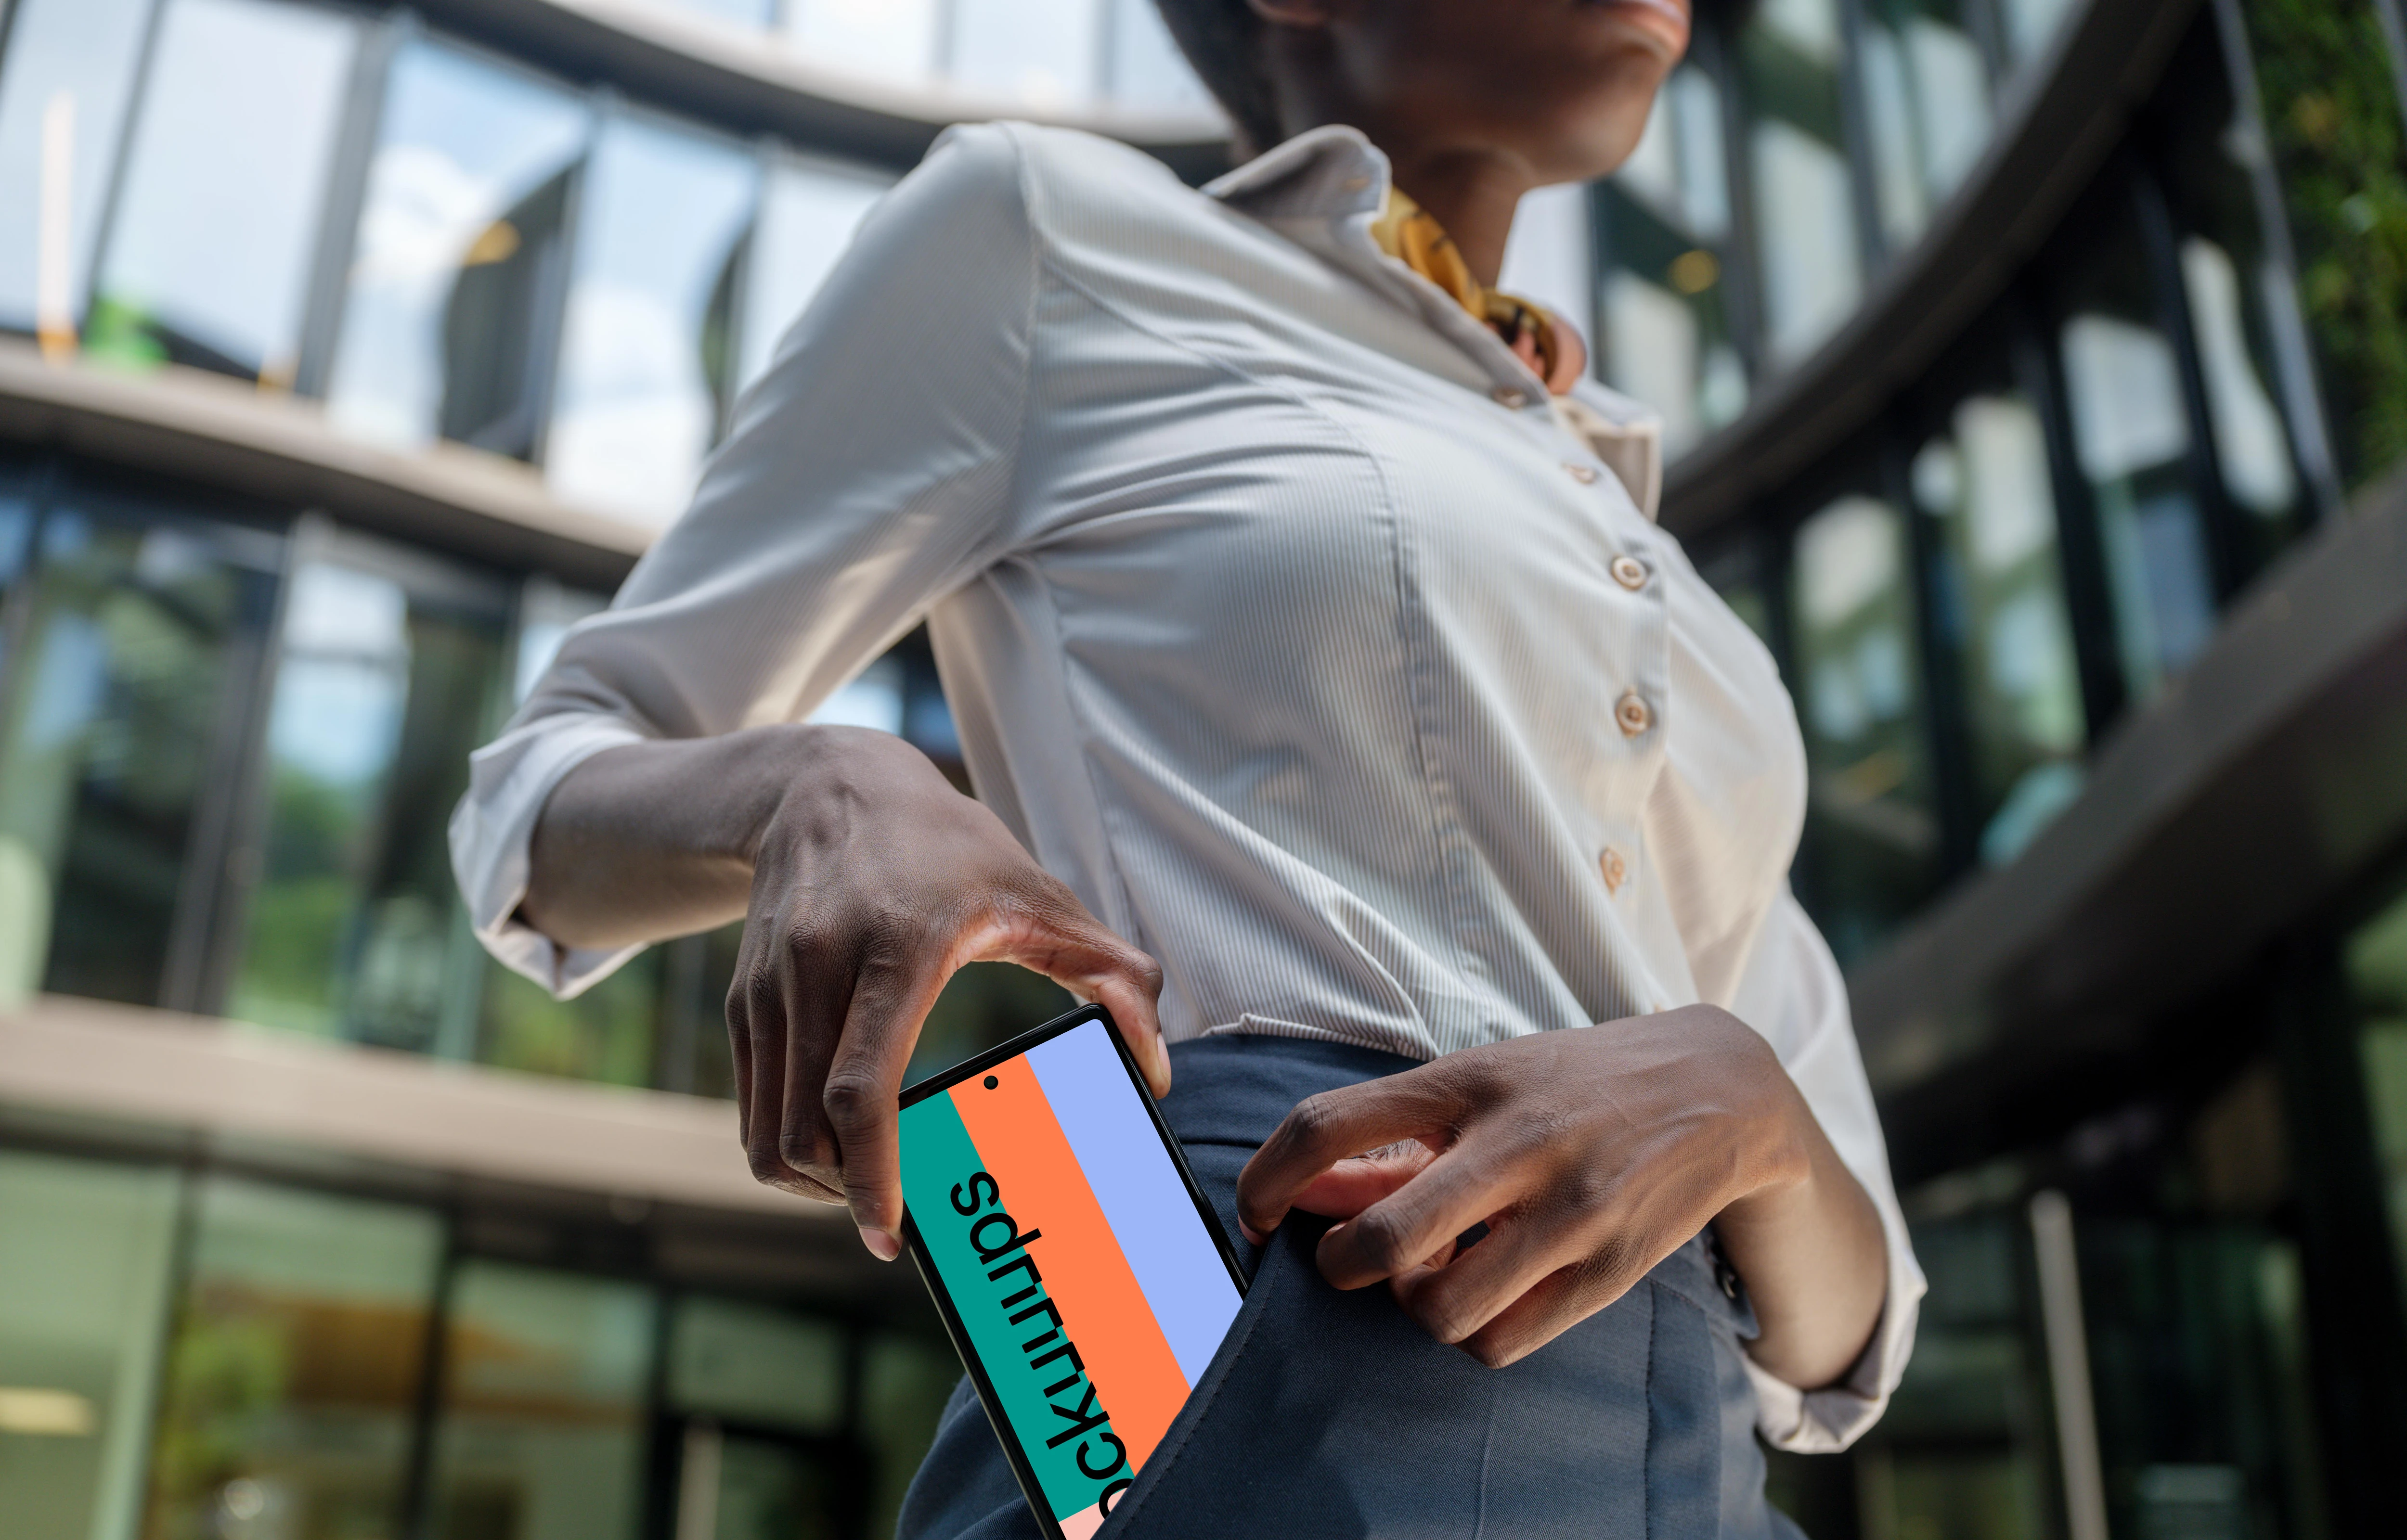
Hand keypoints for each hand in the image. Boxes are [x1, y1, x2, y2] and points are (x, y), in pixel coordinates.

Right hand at [725, 727, 1167, 1255]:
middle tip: (895, 1221)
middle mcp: (819, 969)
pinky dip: (789, 1145)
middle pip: (807, 1130)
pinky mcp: (741, 998)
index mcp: (896, 949)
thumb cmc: (947, 846)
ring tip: (868, 1190)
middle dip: (846, 1197)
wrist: (829, 785)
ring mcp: (770, 986)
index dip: (873, 1178)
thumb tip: (1158, 1067)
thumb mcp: (1041, 895)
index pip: (863, 1091)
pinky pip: (751, 1106)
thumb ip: (1113, 975)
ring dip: (815, 1182)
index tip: (891, 1234)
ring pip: (768, 1131)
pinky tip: (839, 1146)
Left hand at [1234, 1007, 1884, 1381]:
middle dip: (1341, 1264)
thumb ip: (1391, 1140)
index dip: (1267, 1178)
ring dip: (1413, 1304)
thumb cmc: (1575, 1084)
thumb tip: (1302, 1192)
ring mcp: (1568, 1211)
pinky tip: (1484, 1294)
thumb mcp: (1482, 1083)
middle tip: (1348, 1258)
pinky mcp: (1609, 1269)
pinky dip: (1472, 1333)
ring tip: (1430, 1276)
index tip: (1257, 1211)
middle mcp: (1517, 1144)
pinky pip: (1501, 1341)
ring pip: (1441, 1309)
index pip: (1327, 1124)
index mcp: (1468, 1082)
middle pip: (1383, 1238)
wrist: (1718, 1089)